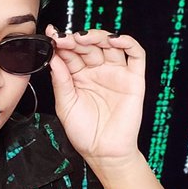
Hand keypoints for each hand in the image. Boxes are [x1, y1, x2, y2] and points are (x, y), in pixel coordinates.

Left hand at [46, 26, 145, 166]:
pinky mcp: (133, 79)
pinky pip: (136, 55)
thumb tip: (54, 57)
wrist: (103, 152)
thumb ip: (61, 80)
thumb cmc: (83, 132)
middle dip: (75, 40)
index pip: (71, 53)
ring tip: (83, 38)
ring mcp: (116, 73)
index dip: (61, 43)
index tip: (51, 36)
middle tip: (64, 39)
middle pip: (89, 46)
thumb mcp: (65, 105)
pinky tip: (114, 40)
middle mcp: (97, 72)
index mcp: (78, 76)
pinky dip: (128, 43)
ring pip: (110, 45)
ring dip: (98, 36)